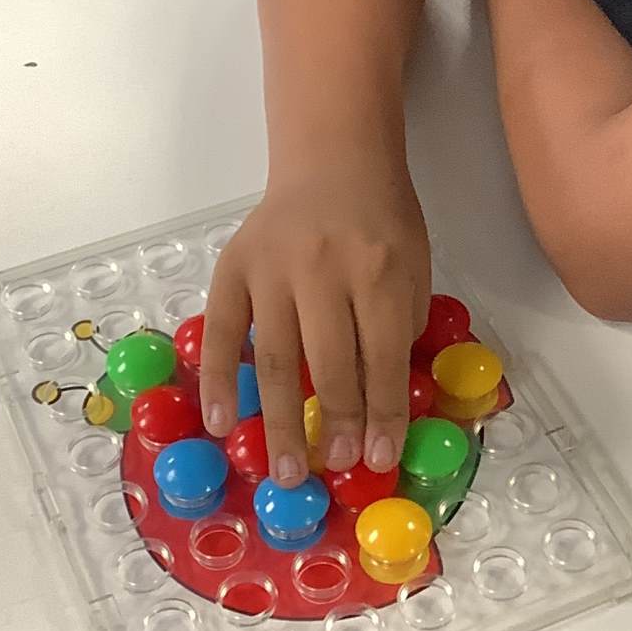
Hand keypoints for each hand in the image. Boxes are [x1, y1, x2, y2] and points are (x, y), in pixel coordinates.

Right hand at [200, 171, 430, 486]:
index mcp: (378, 270)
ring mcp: (273, 269)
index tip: (380, 458)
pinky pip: (220, 331)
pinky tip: (221, 422)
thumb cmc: (380, 218)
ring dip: (280, 421)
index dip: (383, 414)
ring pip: (274, 357)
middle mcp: (324, 270)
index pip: (381, 357)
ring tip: (288, 471)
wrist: (332, 159)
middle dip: (336, 424)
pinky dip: (217, 379)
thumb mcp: (414, 265)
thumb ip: (399, 327)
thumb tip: (382, 404)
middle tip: (336, 467)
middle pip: (328, 364)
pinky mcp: (233, 266)